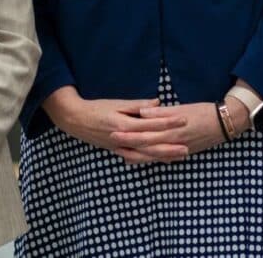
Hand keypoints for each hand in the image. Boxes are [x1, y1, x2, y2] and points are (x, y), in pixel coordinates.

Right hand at [43, 88, 187, 163]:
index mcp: (124, 123)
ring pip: (145, 154)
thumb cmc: (96, 108)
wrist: (74, 119)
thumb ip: (138, 105)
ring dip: (163, 156)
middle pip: (150, 144)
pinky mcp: (117, 151)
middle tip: (187, 147)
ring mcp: (120, 147)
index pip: (151, 124)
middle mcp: (123, 138)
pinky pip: (136, 158)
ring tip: (179, 156)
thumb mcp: (116, 103)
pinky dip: (150, 159)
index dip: (168, 122)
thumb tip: (158, 103)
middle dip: (170, 146)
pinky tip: (161, 160)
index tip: (183, 119)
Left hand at [113, 101, 228, 160]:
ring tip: (122, 155)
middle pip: (146, 146)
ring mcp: (178, 150)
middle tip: (111, 144)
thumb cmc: (203, 112)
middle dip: (128, 146)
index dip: (128, 134)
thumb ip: (161, 112)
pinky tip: (143, 159)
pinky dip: (152, 159)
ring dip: (137, 156)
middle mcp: (172, 142)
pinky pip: (164, 159)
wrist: (225, 123)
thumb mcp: (182, 108)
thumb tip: (142, 112)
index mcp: (171, 129)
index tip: (113, 132)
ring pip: (153, 155)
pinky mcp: (183, 153)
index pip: (145, 133)